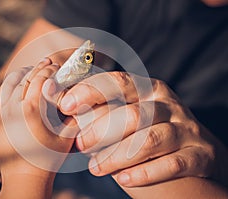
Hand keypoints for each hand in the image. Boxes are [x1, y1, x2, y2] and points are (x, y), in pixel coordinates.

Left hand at [0, 59, 78, 178]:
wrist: (24, 177)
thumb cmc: (48, 159)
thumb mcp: (66, 137)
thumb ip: (74, 117)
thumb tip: (79, 100)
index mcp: (32, 110)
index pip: (40, 79)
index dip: (50, 70)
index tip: (57, 66)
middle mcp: (13, 108)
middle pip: (26, 78)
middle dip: (38, 68)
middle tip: (48, 62)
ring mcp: (2, 113)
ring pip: (11, 82)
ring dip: (23, 73)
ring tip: (33, 69)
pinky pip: (1, 93)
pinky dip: (10, 83)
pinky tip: (18, 82)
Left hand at [57, 71, 227, 187]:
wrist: (193, 153)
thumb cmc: (146, 132)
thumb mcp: (126, 114)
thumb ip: (101, 110)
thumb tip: (63, 107)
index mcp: (148, 89)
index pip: (118, 82)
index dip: (90, 91)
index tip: (65, 105)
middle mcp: (168, 105)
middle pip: (132, 114)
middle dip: (100, 130)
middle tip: (80, 145)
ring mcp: (186, 129)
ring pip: (149, 140)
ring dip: (117, 156)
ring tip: (95, 168)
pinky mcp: (200, 154)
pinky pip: (172, 164)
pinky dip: (144, 173)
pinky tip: (123, 179)